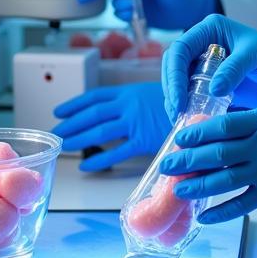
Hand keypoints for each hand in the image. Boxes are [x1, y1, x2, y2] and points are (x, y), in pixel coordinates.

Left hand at [52, 82, 171, 171]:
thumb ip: (135, 103)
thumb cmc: (179, 102)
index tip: (59, 111)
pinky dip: (100, 160)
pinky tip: (86, 165)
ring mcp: (135, 123)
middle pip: (92, 114)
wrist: (200, 110)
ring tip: (65, 146)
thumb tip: (118, 112)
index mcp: (129, 92)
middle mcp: (128, 105)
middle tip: (57, 133)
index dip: (74, 104)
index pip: (95, 96)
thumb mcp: (153, 94)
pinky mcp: (143, 140)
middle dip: (71, 124)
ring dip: (79, 139)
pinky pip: (117, 152)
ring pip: (100, 132)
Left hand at [159, 102, 256, 223]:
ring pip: (224, 180)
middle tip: (166, 164)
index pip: (222, 126)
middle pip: (216, 154)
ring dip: (198, 185)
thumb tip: (225, 126)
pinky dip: (223, 211)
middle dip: (188, 160)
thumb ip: (256, 118)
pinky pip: (244, 203)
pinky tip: (205, 215)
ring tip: (177, 189)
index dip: (197, 132)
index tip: (179, 136)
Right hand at [163, 14, 256, 119]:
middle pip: (172, 65)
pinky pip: (186, 91)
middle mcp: (200, 43)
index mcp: (210, 29)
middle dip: (171, 89)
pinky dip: (184, 105)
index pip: (181, 49)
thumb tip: (213, 89)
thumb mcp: (256, 57)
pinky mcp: (203, 80)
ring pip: (175, 79)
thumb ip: (235, 69)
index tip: (179, 99)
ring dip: (174, 99)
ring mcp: (199, 62)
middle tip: (176, 113)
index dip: (174, 74)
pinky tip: (188, 120)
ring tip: (179, 120)